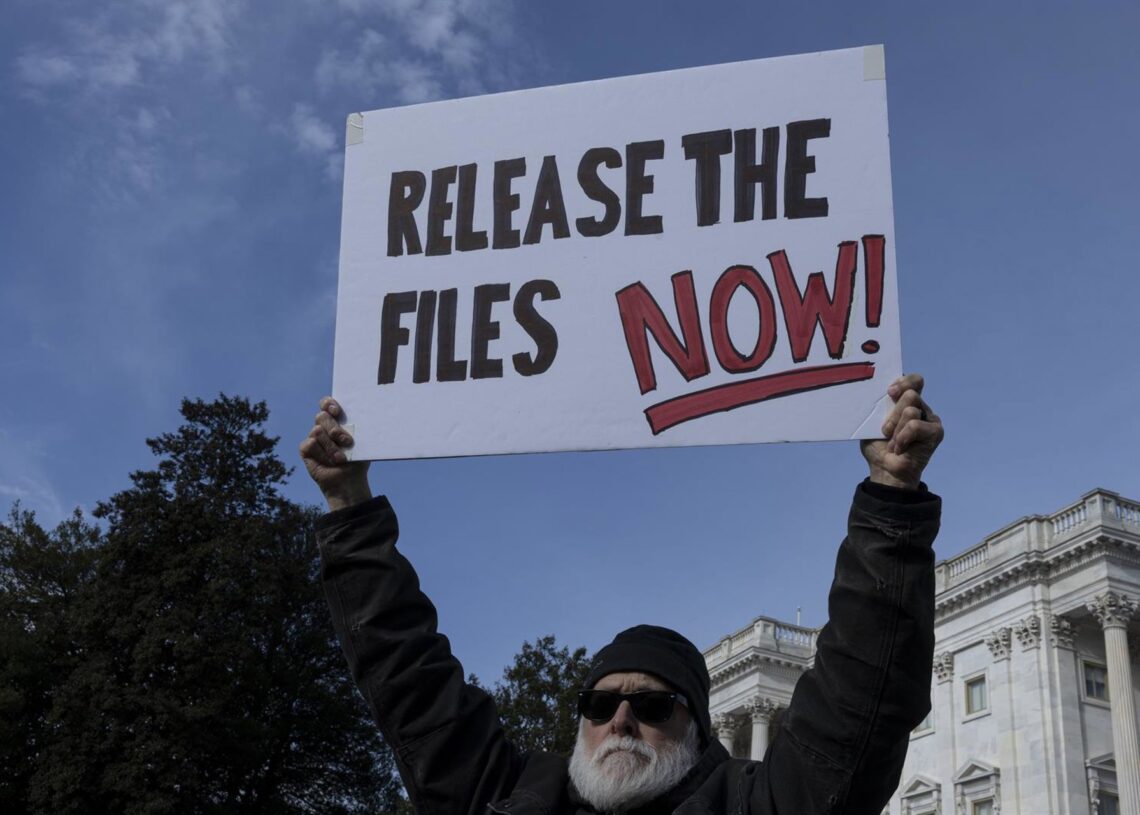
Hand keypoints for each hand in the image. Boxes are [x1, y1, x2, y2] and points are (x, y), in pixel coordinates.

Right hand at [299, 397, 371, 510]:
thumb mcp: (362, 443)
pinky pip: (310, 444)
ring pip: (317, 431)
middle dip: (335, 429)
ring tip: (341, 459)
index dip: (328, 403)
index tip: (336, 411)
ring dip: (331, 447)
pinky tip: (329, 462)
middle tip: (347, 442)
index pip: (326, 403)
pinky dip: (322, 454)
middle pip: (322, 416)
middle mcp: (323, 427)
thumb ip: (358, 428)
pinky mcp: (306, 449)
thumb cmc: (357, 460)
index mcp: (337, 420)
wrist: (349, 481)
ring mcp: (313, 437)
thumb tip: (364, 417)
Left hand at [860, 374, 943, 489]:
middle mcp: (921, 407)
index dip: (904, 381)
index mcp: (906, 401)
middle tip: (885, 431)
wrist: (884, 470)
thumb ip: (880, 405)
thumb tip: (881, 391)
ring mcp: (930, 419)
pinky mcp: (936, 431)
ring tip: (892, 442)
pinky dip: (902, 438)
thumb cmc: (877, 446)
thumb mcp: (873, 422)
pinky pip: (915, 425)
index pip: (914, 380)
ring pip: (910, 410)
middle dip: (893, 414)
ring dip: (895, 429)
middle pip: (911, 394)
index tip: (889, 392)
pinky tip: (900, 448)